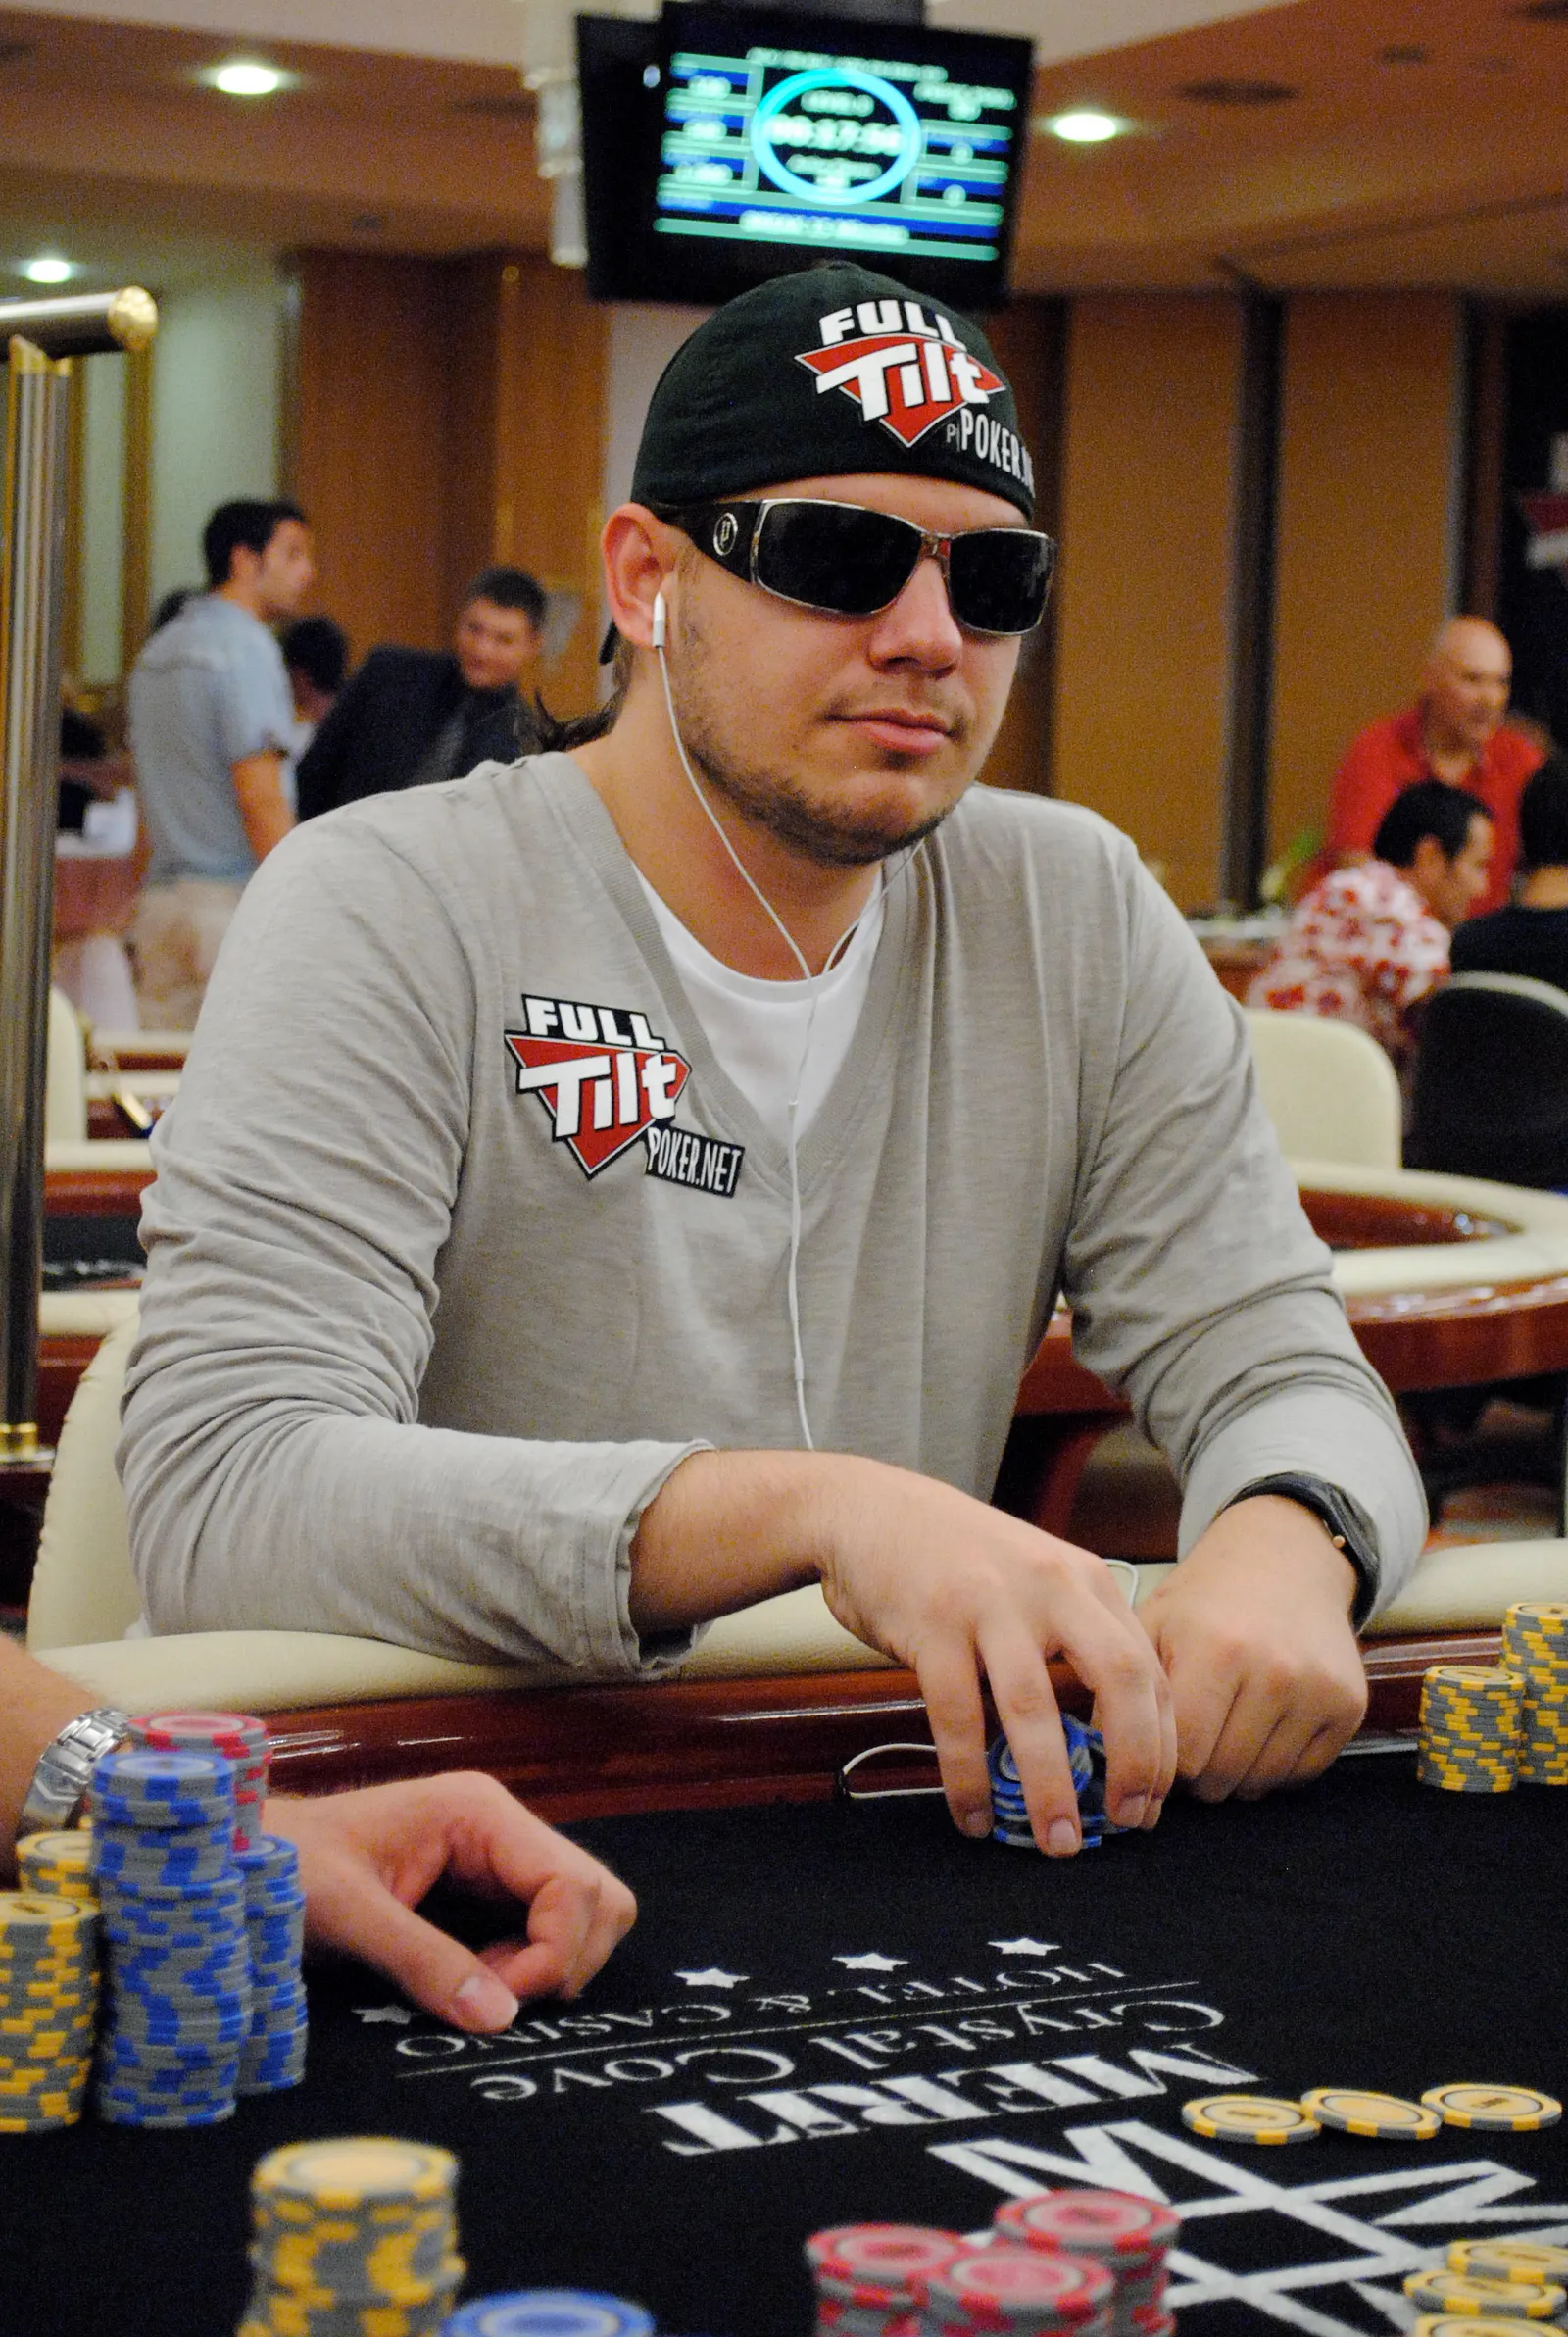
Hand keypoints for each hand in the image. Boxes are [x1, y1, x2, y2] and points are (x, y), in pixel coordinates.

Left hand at [264, 1774, 636, 2030]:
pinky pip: (547, 1930)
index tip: (502, 2000)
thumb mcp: (346, 1913)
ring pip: (584, 1913)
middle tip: (497, 1994)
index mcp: (479, 1812)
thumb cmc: (286, 1865)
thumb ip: (420, 1960)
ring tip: (481, 1987)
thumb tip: (499, 2018)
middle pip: (597, 1895)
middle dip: (565, 1958)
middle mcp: (503, 1827)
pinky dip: (531, 1967)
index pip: (571, 1885)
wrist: (248, 1855)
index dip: (554, 1953)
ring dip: (551, 1964)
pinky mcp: (489, 1889)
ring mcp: (500, 1857)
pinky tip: (476, 1982)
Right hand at [807, 1457, 1175, 1853]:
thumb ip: (1074, 1635)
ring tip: (1057, 1841)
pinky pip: (957, 1717)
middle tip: (1128, 1822)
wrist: (868, 1510)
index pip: (1147, 1669)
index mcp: (1084, 1580)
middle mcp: (1048, 1586)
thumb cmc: (955, 1555)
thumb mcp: (1034, 1576)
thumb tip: (1109, 1738)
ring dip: (1050, 1786)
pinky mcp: (931, 1625)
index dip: (1161, 1743)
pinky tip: (973, 1816)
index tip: (1153, 1799)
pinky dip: (968, 1777)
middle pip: (1117, 1679)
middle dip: (1134, 1761)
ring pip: (1034, 1707)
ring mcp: (989, 1603)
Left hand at [1137, 1496, 1367, 1798]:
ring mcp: (1318, 1691)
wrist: (1285, 1560)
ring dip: (1233, 1774)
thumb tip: (1094, 1761)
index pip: (1181, 1754)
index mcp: (1215, 1649)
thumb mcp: (1152, 1625)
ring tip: (1221, 1732)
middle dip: (1195, 1774)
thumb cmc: (1206, 1600)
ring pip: (1260, 1782)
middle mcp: (1274, 1672)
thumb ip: (1120, 1690)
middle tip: (1188, 1743)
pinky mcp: (1349, 1706)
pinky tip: (1259, 1729)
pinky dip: (1274, 1767)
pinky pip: (1301, 1775)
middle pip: (1221, 1776)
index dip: (1159, 1761)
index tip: (1154, 1747)